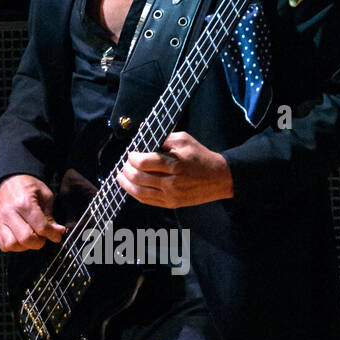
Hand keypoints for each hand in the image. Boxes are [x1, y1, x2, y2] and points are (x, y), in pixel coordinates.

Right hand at [0, 175, 66, 250]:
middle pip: (26, 239)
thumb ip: (50, 216)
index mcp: (24, 203)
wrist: (8, 179)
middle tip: (43, 236)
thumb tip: (57, 232)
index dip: (53, 235)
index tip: (56, 235)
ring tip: (30, 237)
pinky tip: (20, 238)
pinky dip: (14, 246)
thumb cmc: (27, 186)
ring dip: (25, 246)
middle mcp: (9, 212)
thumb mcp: (45, 196)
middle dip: (39, 242)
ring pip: (12, 245)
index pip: (41, 228)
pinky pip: (3, 245)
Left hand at [115, 131, 233, 206]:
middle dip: (126, 170)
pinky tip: (131, 187)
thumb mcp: (184, 140)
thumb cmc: (200, 156)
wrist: (219, 178)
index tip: (131, 154)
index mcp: (174, 164)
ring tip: (121, 176)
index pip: (143, 163)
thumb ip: (163, 137)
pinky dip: (135, 194)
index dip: (132, 158)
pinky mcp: (171, 203)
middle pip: (138, 178)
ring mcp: (171, 195)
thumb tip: (142, 135)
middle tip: (124, 164)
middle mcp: (171, 182)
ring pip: (139, 192)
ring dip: (126, 184)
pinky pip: (147, 201)